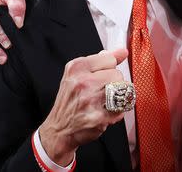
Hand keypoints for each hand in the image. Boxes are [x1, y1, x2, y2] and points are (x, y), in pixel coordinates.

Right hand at [39, 49, 128, 165]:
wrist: (59, 129)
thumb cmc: (70, 100)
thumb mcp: (78, 74)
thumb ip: (101, 61)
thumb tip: (123, 52)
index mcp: (76, 68)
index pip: (110, 59)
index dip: (108, 69)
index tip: (100, 77)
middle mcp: (82, 82)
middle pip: (118, 75)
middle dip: (114, 84)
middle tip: (102, 92)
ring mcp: (90, 100)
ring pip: (122, 91)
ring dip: (117, 98)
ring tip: (105, 102)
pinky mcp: (98, 118)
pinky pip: (122, 109)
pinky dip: (117, 112)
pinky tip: (105, 113)